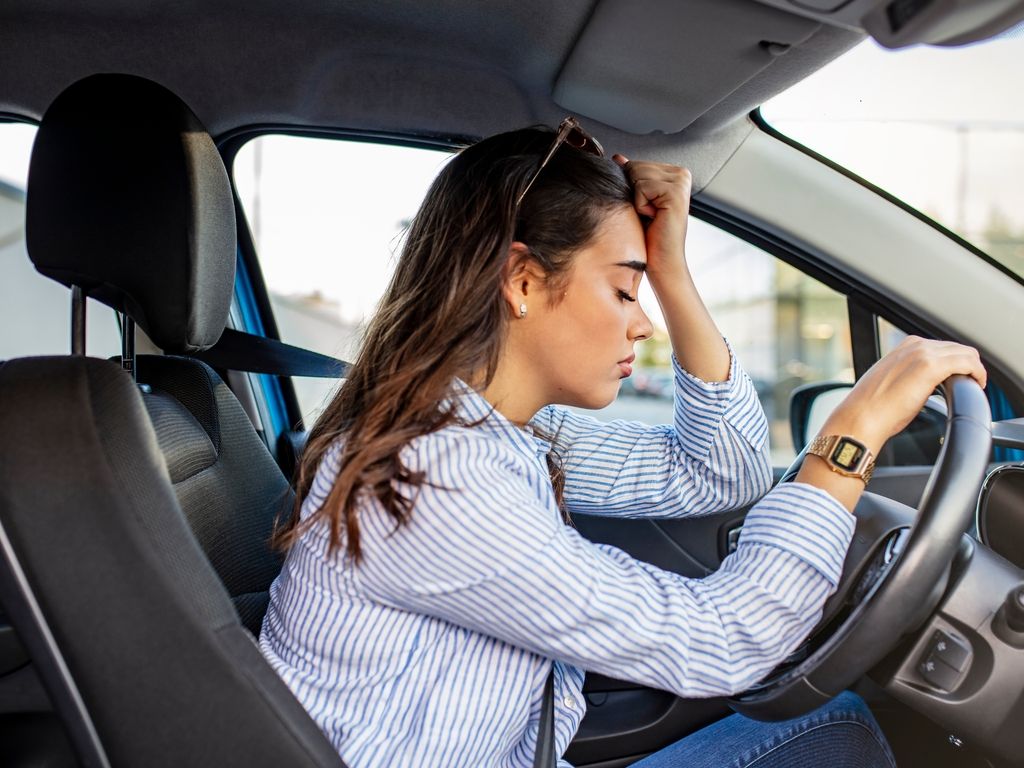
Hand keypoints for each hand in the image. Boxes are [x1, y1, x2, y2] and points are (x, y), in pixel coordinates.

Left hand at [612, 155, 690, 280]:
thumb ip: (631, 177)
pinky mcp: (676, 191)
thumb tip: (618, 158)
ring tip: (652, 216)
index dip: (633, 189)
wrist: (662, 261)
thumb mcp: (638, 200)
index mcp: (674, 173)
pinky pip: (641, 187)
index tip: (648, 208)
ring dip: (637, 200)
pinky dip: (641, 205)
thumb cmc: (650, 235)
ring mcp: (681, 182)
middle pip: (635, 167)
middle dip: (634, 193)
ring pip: (636, 175)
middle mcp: (681, 174)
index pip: (636, 164)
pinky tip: (654, 217)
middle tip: (650, 214)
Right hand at [797, 336, 985, 511]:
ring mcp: (922, 354)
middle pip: (957, 348)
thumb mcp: (890, 384)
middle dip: (967, 365)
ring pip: (966, 352)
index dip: (955, 363)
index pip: (942, 347)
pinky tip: (977, 386)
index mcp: (903, 348)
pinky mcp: (931, 367)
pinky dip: (977, 373)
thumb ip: (908, 377)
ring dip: (974, 369)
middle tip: (969, 385)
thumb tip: (920, 388)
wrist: (860, 417)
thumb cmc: (871, 409)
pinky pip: (968, 362)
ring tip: (973, 386)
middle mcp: (914, 346)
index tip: (958, 378)